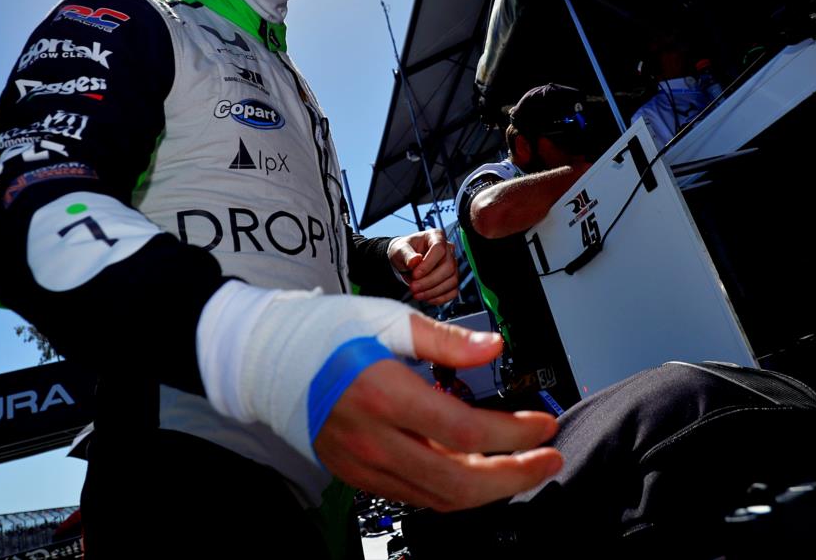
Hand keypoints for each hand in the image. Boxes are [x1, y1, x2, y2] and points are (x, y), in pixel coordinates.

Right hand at [314, 316, 562, 510]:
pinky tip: (474, 466)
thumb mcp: (387, 318)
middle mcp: (375, 440)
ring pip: (440, 497)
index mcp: (385, 396)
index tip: (545, 425)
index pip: (466, 431)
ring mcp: (363, 465)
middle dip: (515, 477)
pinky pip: (416, 494)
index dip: (515, 435)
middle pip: (459, 482)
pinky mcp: (357, 475)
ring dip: (489, 488)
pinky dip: (453, 487)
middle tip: (548, 460)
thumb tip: (494, 347)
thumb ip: (445, 339)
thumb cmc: (326, 331)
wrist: (267, 359)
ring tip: (521, 467)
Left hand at [388, 228, 458, 304]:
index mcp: (436, 236)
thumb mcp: (399, 250)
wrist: (405, 261)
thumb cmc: (403, 252)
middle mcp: (448, 249)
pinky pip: (453, 291)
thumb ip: (406, 254)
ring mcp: (453, 265)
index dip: (428, 264)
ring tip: (417, 294)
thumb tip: (415, 261)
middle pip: (448, 267)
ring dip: (433, 291)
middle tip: (413, 288)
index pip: (439, 249)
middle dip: (429, 281)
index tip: (414, 275)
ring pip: (452, 280)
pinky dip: (440, 298)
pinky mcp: (452, 279)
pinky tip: (426, 298)